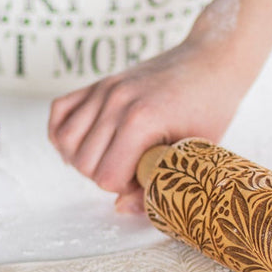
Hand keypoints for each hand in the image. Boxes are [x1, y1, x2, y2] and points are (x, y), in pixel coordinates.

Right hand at [48, 33, 247, 212]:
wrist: (211, 63)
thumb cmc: (210, 109)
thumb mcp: (192, 154)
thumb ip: (157, 185)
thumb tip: (120, 208)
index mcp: (141, 121)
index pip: (106, 177)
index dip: (125, 188)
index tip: (147, 178)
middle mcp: (115, 102)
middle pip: (84, 163)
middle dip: (106, 176)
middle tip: (135, 169)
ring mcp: (104, 90)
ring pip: (66, 142)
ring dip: (85, 159)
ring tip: (113, 158)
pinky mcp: (99, 83)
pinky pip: (59, 112)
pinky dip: (65, 134)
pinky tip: (87, 144)